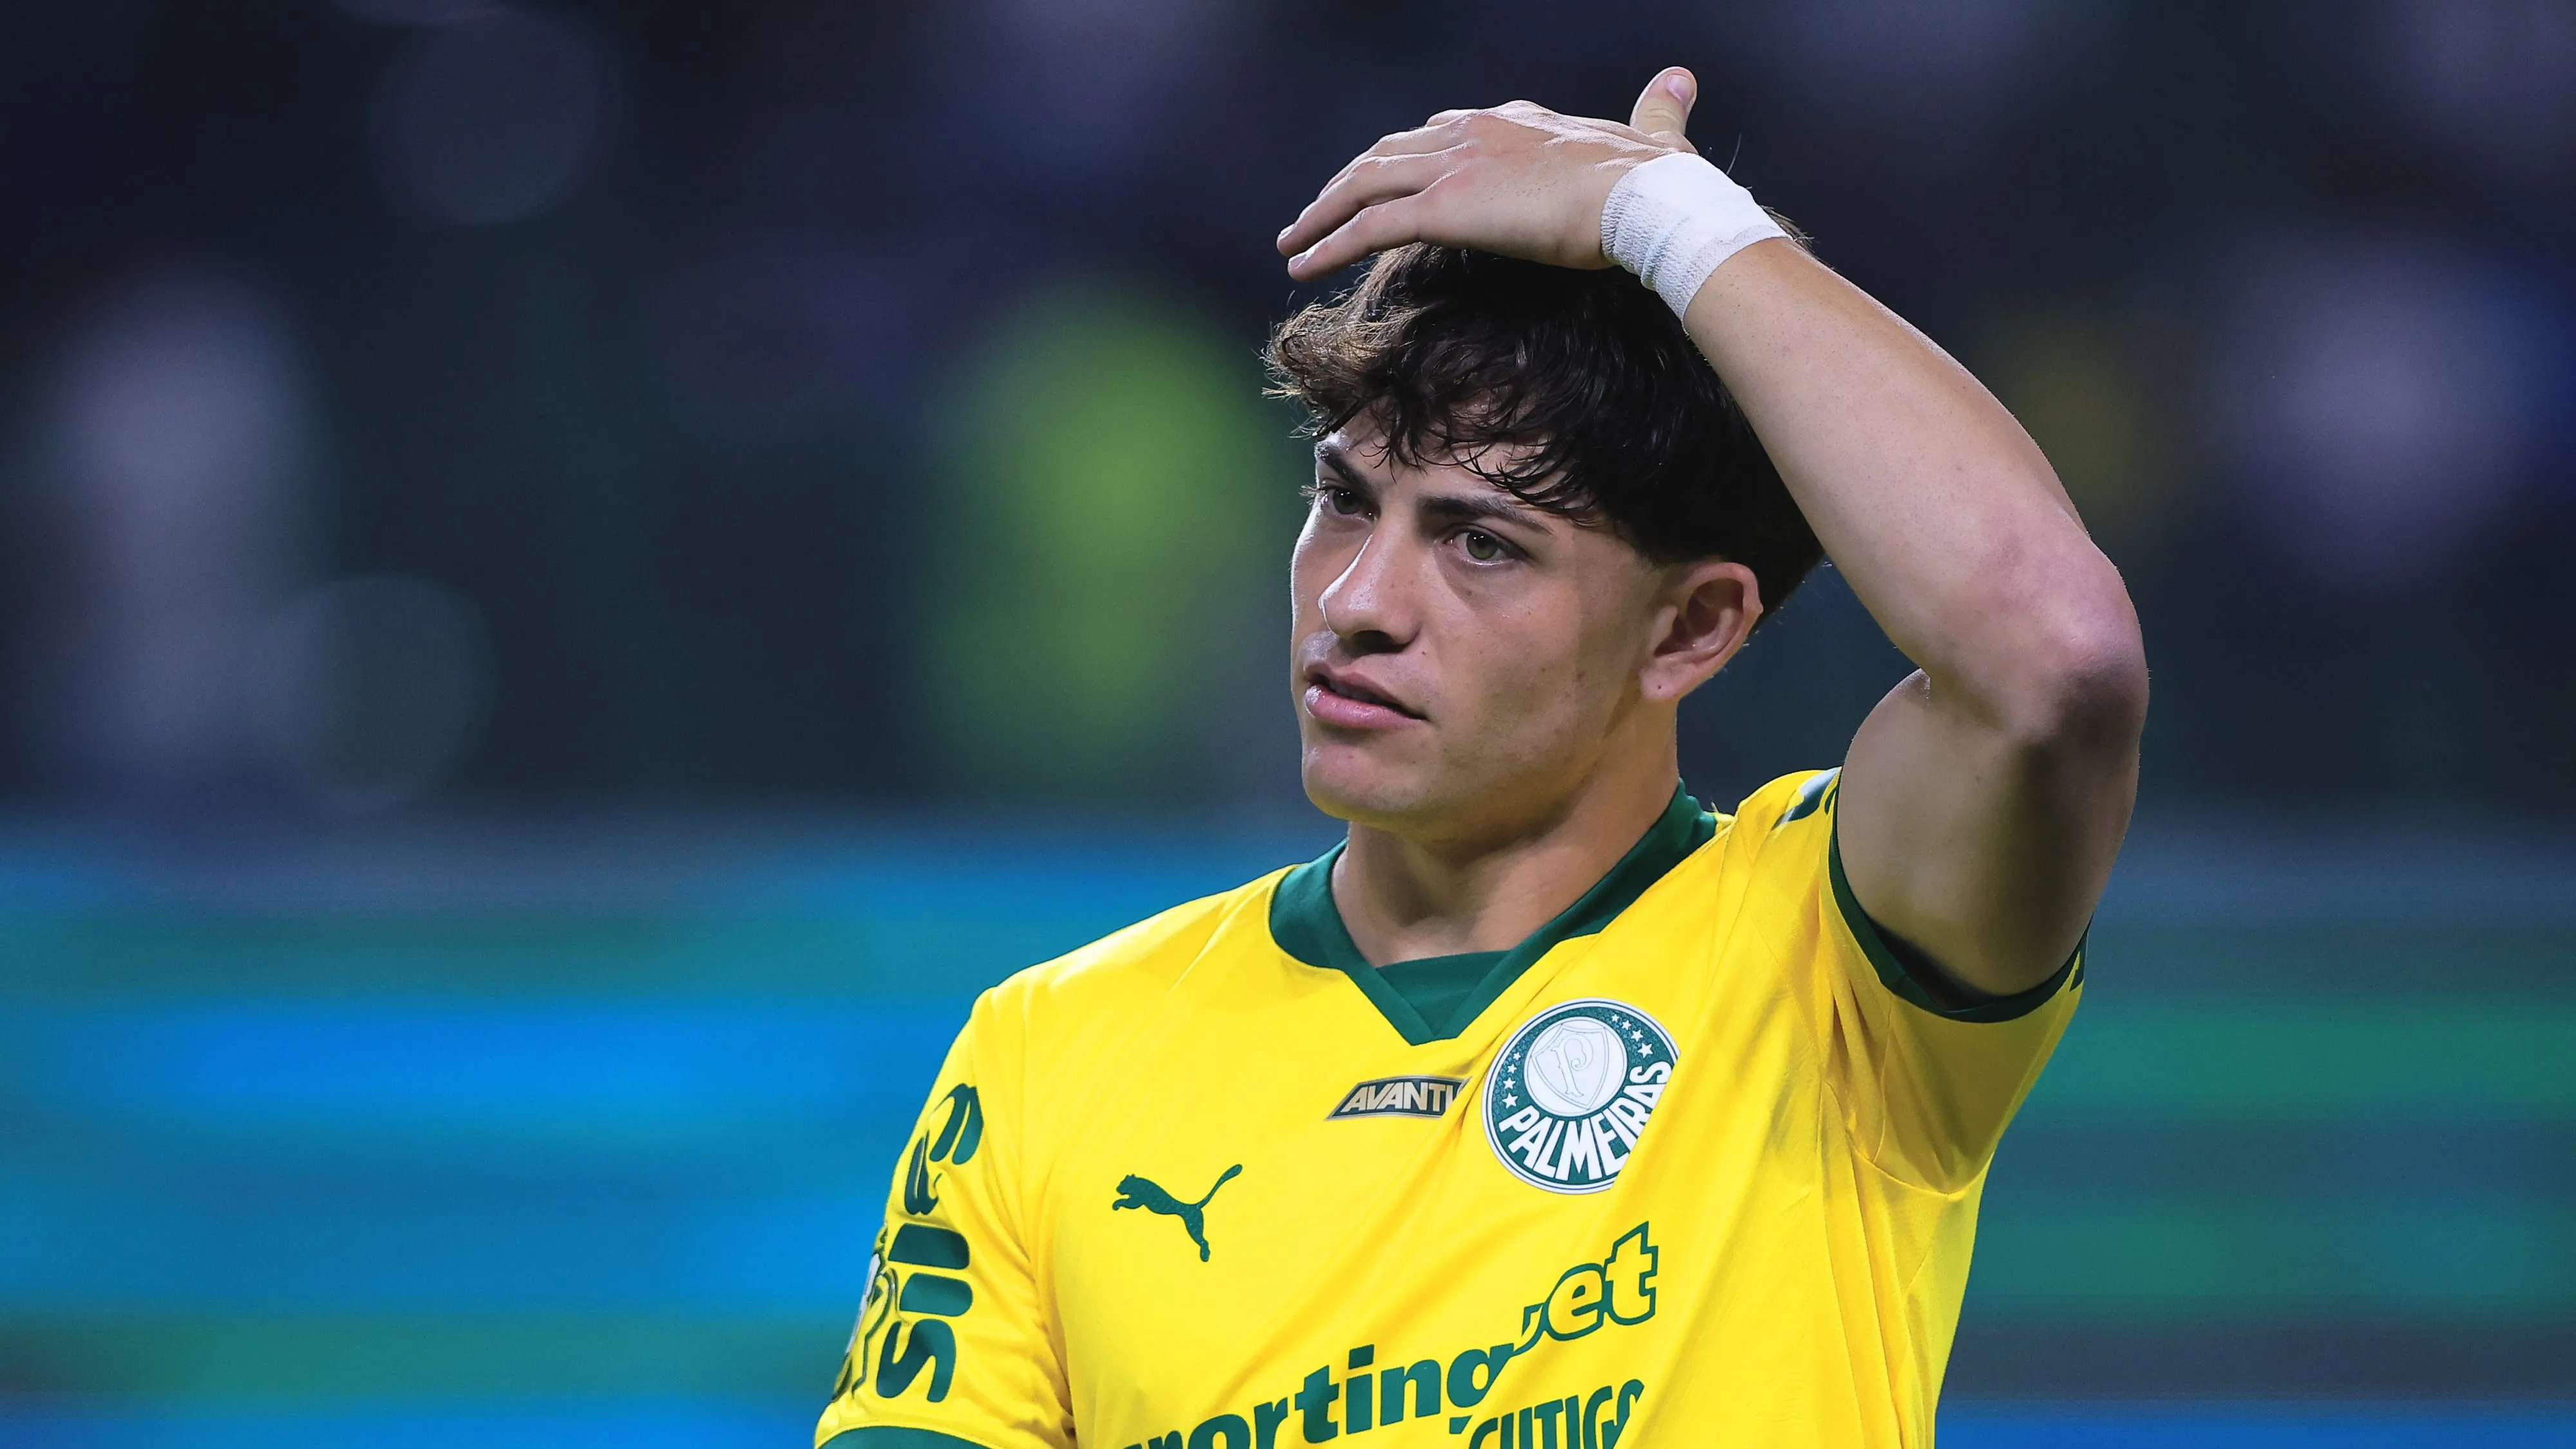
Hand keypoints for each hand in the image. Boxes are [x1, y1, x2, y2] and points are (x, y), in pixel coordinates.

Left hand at [1275, 67, 1701, 281]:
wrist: (1649, 198)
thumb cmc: (1658, 181)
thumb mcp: (1654, 139)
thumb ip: (1656, 112)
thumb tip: (1680, 80)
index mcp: (1512, 121)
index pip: (1438, 133)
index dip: (1401, 157)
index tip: (1378, 179)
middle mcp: (1472, 134)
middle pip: (1385, 154)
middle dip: (1343, 184)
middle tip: (1314, 212)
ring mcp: (1454, 168)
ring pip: (1362, 187)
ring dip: (1320, 215)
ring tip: (1292, 242)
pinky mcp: (1445, 209)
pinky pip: (1367, 228)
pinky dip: (1328, 245)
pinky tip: (1302, 265)